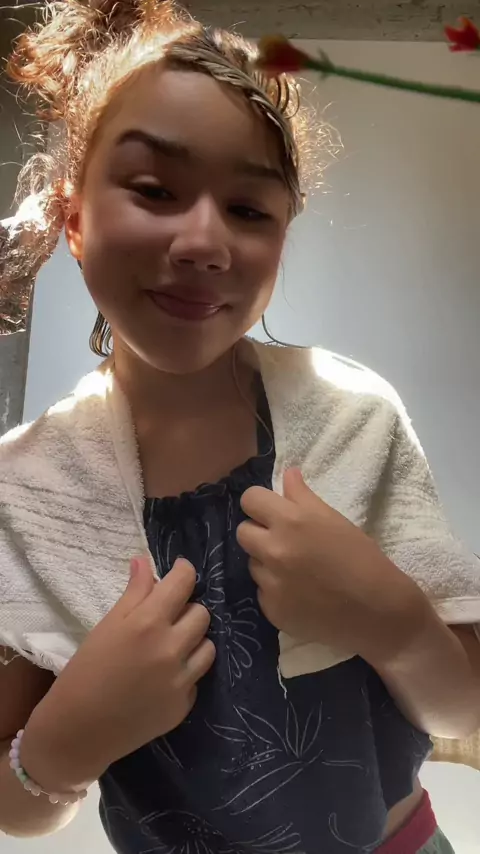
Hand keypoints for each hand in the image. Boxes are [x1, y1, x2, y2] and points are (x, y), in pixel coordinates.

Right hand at [23, 557, 214, 788]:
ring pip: (208, 646)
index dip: (184, 571)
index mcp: (148, 623)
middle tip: (168, 616)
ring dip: (193, 640)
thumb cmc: (86, 671)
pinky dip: (185, 672)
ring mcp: (181, 680)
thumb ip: (134, 592)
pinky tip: (162, 677)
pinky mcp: (185, 705)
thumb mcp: (107, 625)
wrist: (78, 730)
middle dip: (187, 609)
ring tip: (170, 646)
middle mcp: (171, 649)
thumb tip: (145, 562)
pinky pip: (197, 677)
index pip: (184, 583)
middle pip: (202, 613)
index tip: (179, 571)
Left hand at [237, 468, 425, 664]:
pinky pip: (262, 591)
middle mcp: (275, 550)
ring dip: (268, 563)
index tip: (271, 510)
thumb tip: (287, 474)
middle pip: (243, 531)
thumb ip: (303, 496)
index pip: (250, 499)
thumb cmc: (362, 559)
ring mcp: (270, 582)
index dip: (260, 503)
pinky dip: (276, 590)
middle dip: (259, 532)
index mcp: (292, 521)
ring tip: (297, 570)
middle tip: (282, 540)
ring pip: (252, 563)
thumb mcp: (334, 520)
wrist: (378, 611)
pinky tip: (301, 594)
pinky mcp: (271, 610)